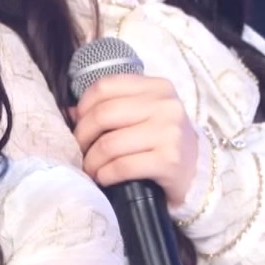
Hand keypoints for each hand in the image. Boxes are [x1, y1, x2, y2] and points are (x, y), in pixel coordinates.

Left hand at [71, 73, 197, 205]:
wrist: (196, 173)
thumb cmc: (161, 141)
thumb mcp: (142, 115)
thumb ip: (111, 107)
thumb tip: (69, 112)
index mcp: (157, 87)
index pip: (105, 86)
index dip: (83, 106)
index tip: (78, 123)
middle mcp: (166, 106)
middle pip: (103, 114)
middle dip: (82, 136)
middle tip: (79, 150)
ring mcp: (169, 133)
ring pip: (109, 143)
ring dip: (91, 161)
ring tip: (90, 168)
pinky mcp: (169, 161)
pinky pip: (122, 166)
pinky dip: (105, 174)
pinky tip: (103, 178)